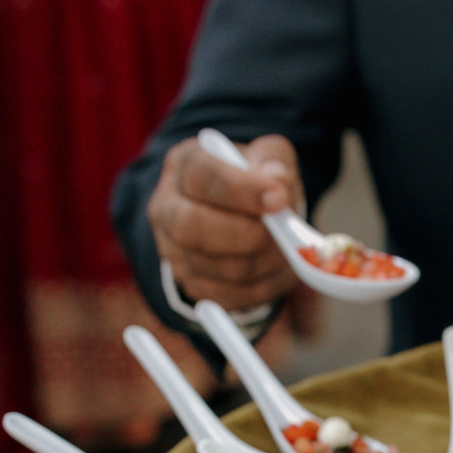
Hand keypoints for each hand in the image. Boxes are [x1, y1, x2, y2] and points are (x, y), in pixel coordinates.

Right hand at [148, 134, 303, 310]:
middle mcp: (167, 208)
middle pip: (192, 227)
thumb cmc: (255, 181)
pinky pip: (231, 295)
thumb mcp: (267, 157)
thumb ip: (274, 161)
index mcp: (184, 166)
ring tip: (285, 248)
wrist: (242, 215)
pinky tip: (273, 266)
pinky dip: (263, 285)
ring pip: (219, 267)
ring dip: (263, 262)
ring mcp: (174, 251)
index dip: (241, 190)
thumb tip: (277, 182)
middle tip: (282, 233)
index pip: (202, 177)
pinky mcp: (192, 284)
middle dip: (246, 234)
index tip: (278, 198)